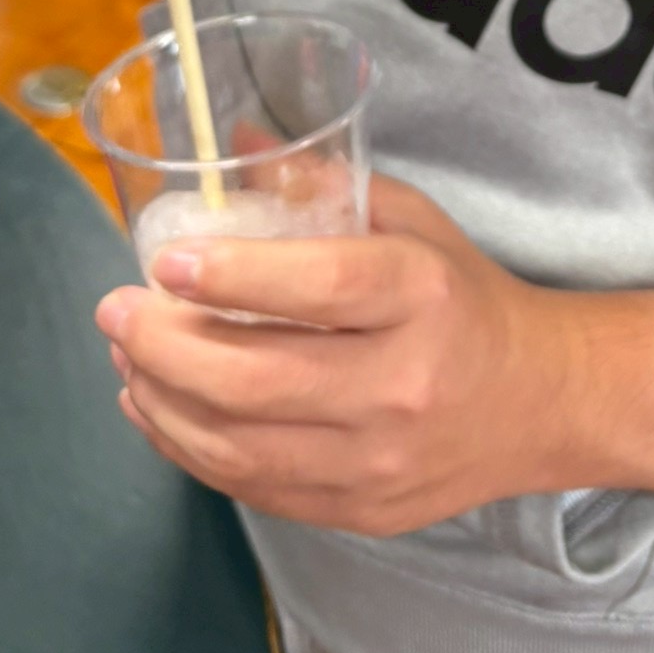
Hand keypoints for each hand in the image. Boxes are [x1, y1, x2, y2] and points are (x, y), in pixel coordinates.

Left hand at [97, 178, 589, 534]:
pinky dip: (189, 449)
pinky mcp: (359, 512)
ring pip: (240, 446)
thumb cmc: (462, 296)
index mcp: (422, 295)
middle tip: (115, 311)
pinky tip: (159, 408)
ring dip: (162, 401)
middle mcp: (402, 384)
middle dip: (166, 347)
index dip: (236, 275)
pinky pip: (252, 487)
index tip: (166, 261)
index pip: (322, 286)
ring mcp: (378, 461)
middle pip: (260, 378)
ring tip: (125, 358)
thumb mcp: (411, 221)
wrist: (538, 402)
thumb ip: (322, 183)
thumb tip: (233, 140)